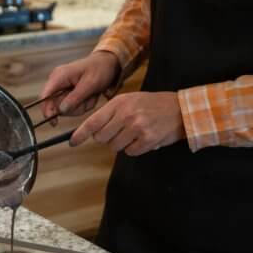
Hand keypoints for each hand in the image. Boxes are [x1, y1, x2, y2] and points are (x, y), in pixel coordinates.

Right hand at [39, 51, 120, 119]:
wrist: (105, 64)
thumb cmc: (99, 69)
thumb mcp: (90, 84)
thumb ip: (75, 97)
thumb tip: (61, 110)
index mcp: (59, 76)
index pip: (44, 96)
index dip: (47, 110)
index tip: (54, 122)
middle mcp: (56, 81)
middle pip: (55, 105)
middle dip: (74, 108)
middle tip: (88, 100)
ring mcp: (60, 87)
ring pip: (64, 108)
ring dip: (80, 106)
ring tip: (90, 96)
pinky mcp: (65, 92)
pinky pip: (69, 106)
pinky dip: (81, 105)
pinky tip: (88, 97)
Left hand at [70, 91, 184, 155]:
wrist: (180, 109)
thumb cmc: (152, 104)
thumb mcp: (130, 100)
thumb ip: (111, 113)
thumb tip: (92, 131)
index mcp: (120, 103)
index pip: (93, 122)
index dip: (80, 134)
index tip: (72, 142)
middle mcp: (127, 115)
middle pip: (102, 138)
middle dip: (107, 138)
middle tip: (120, 131)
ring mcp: (137, 128)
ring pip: (115, 146)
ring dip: (122, 143)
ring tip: (134, 133)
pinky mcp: (147, 140)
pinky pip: (130, 152)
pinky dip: (134, 148)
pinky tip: (143, 138)